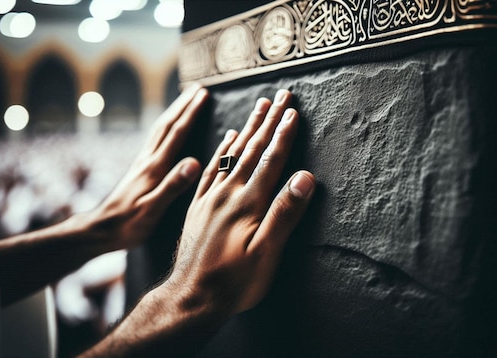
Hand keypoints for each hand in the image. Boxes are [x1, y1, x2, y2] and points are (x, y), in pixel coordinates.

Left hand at [83, 84, 208, 250]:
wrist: (102, 230)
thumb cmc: (129, 224)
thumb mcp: (153, 209)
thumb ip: (174, 185)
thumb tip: (195, 162)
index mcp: (155, 168)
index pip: (177, 134)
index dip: (191, 113)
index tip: (204, 95)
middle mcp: (148, 160)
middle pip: (167, 125)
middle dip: (184, 105)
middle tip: (199, 88)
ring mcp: (142, 164)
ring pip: (160, 130)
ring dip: (174, 112)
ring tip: (186, 100)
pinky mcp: (140, 170)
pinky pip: (155, 140)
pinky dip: (165, 127)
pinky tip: (167, 128)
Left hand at [167, 89, 315, 313]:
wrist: (192, 297)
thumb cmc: (235, 281)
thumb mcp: (266, 253)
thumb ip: (285, 213)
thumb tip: (304, 177)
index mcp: (248, 203)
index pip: (270, 160)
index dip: (284, 134)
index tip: (293, 110)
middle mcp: (228, 194)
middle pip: (253, 149)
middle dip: (269, 120)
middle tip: (280, 95)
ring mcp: (211, 198)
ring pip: (232, 153)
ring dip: (248, 128)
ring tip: (258, 107)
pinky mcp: (199, 206)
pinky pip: (211, 169)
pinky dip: (222, 150)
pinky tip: (228, 138)